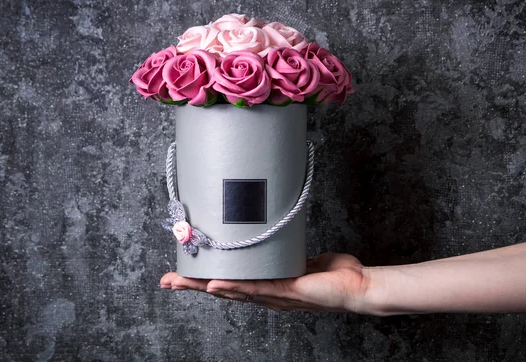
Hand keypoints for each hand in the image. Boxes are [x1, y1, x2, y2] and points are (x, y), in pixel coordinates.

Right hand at [160, 252, 371, 311]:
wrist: (358, 287)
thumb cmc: (333, 275)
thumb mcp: (300, 257)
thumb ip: (283, 250)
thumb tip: (272, 231)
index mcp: (265, 285)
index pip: (229, 281)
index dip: (203, 278)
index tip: (180, 272)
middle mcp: (265, 294)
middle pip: (222, 289)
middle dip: (193, 285)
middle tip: (167, 280)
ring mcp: (274, 295)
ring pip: (233, 290)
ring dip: (205, 286)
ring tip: (180, 281)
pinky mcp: (288, 291)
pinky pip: (257, 289)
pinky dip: (235, 287)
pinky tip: (216, 284)